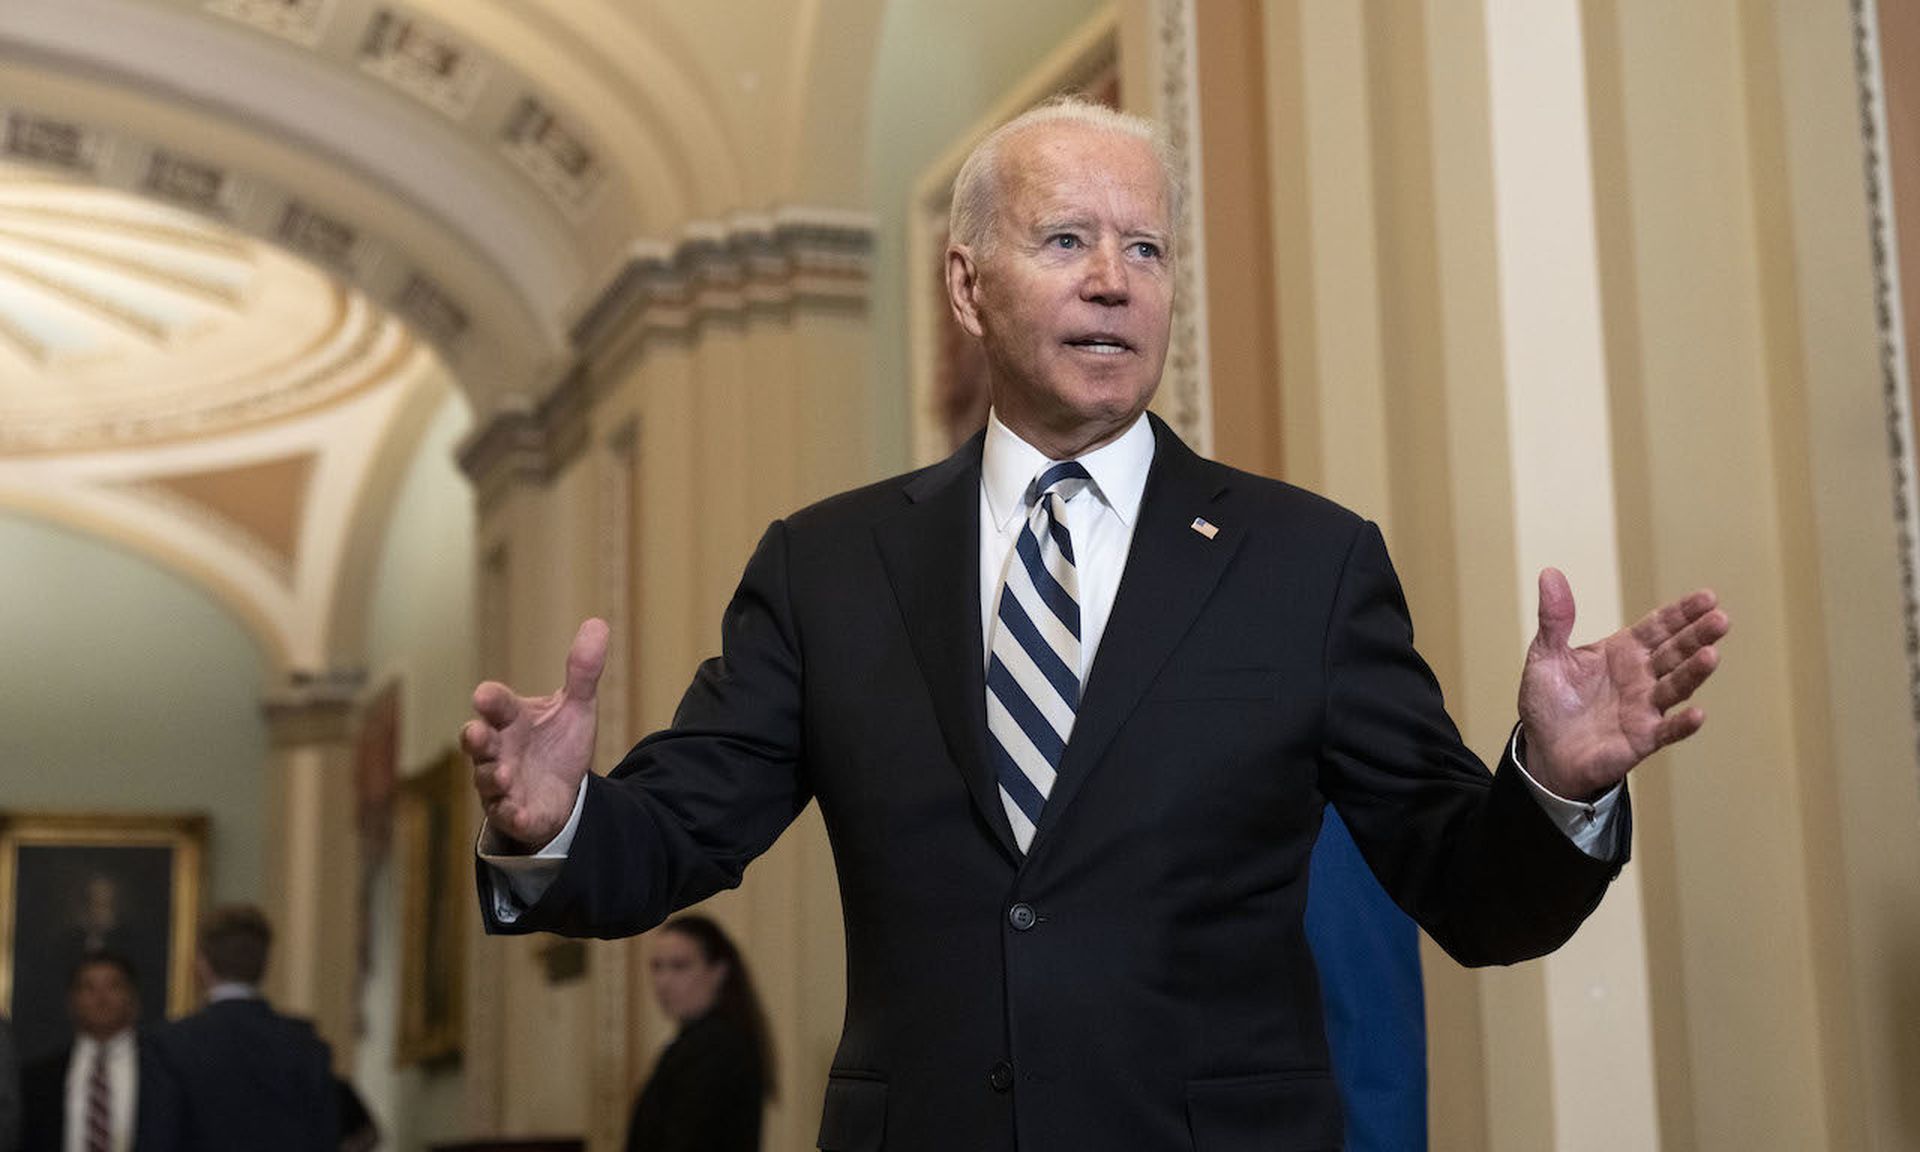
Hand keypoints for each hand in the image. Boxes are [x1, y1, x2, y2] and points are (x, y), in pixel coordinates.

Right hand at [462, 618, 608, 848]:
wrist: (563, 791)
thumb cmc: (557, 743)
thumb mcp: (576, 706)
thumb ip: (583, 671)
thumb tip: (598, 623)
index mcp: (510, 720)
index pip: (496, 705)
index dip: (491, 700)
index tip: (485, 695)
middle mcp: (498, 750)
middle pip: (479, 742)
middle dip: (475, 738)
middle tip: (476, 733)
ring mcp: (501, 784)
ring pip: (487, 780)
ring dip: (493, 777)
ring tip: (503, 775)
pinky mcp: (514, 813)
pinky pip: (508, 816)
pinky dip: (512, 815)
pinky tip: (519, 814)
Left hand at [1518, 569, 1728, 799]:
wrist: (1543, 752)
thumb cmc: (1549, 703)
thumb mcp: (1546, 656)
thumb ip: (1555, 619)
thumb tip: (1549, 573)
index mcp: (1622, 651)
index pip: (1658, 627)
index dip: (1682, 613)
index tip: (1708, 597)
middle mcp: (1641, 677)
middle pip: (1675, 652)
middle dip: (1698, 636)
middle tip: (1720, 619)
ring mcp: (1644, 708)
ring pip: (1676, 687)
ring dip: (1694, 673)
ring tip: (1711, 655)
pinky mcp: (1640, 740)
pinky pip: (1666, 731)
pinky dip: (1682, 725)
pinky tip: (1698, 714)